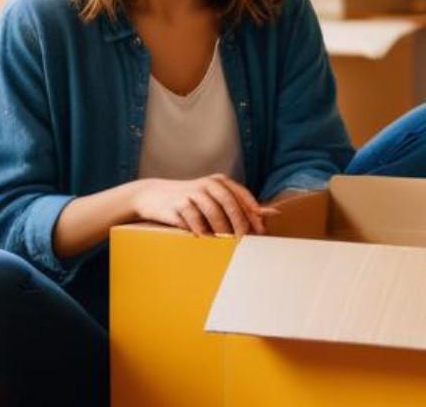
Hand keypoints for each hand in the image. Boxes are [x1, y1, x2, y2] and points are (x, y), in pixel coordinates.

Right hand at [132, 174, 276, 236]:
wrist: (153, 196)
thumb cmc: (190, 201)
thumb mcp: (214, 198)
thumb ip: (240, 206)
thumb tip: (272, 213)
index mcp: (219, 182)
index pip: (241, 196)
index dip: (253, 213)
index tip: (260, 231)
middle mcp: (207, 185)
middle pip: (229, 203)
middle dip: (239, 223)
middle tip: (244, 241)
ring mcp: (191, 193)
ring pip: (212, 212)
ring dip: (221, 229)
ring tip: (226, 243)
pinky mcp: (177, 204)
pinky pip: (193, 219)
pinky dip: (201, 230)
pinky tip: (204, 239)